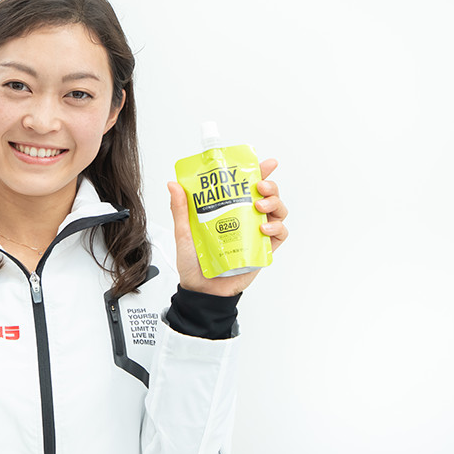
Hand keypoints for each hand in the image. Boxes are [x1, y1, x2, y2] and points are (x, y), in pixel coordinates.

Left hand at [167, 158, 288, 296]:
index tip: (265, 163)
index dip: (259, 172)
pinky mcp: (263, 250)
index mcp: (228, 209)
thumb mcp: (183, 232)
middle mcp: (245, 218)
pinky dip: (277, 228)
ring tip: (260, 206)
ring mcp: (256, 234)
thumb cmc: (193, 262)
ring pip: (278, 211)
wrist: (201, 290)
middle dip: (269, 185)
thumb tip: (173, 184)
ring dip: (274, 204)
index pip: (246, 186)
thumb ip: (180, 209)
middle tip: (259, 186)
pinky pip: (280, 235)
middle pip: (267, 195)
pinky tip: (264, 229)